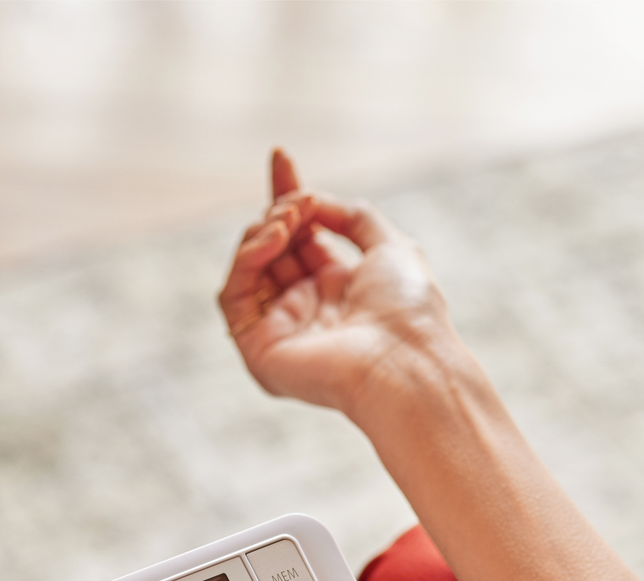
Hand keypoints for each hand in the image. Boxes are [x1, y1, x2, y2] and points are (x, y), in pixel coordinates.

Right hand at [219, 150, 452, 420]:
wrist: (405, 361)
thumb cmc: (408, 310)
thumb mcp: (389, 244)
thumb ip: (351, 215)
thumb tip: (312, 200)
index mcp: (337, 287)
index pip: (299, 236)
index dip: (288, 195)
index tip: (281, 156)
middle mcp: (305, 307)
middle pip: (271, 245)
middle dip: (279, 212)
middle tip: (299, 204)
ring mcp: (279, 329)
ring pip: (248, 266)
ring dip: (264, 232)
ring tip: (289, 220)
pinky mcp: (258, 349)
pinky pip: (234, 294)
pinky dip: (247, 259)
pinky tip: (274, 240)